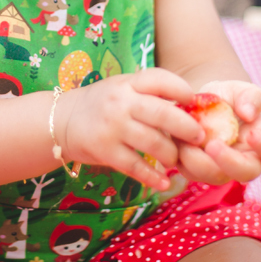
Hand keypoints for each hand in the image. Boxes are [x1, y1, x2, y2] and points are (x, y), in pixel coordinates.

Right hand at [57, 68, 204, 190]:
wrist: (62, 120)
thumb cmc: (102, 103)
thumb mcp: (122, 87)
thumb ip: (150, 93)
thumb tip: (190, 107)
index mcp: (127, 83)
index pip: (161, 79)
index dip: (182, 90)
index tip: (193, 102)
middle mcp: (120, 103)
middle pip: (163, 114)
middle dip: (187, 128)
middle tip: (199, 137)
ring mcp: (112, 127)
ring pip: (153, 143)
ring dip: (171, 154)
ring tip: (175, 159)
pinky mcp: (104, 151)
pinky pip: (135, 166)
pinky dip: (153, 177)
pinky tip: (163, 181)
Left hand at [175, 80, 260, 185]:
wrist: (199, 104)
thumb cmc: (227, 97)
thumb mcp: (239, 89)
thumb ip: (250, 97)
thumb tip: (248, 113)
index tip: (252, 135)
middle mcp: (246, 159)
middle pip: (246, 172)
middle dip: (229, 161)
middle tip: (213, 145)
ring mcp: (222, 169)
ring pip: (216, 177)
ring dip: (200, 162)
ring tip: (186, 143)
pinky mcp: (198, 171)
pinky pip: (191, 174)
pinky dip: (182, 160)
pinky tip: (177, 143)